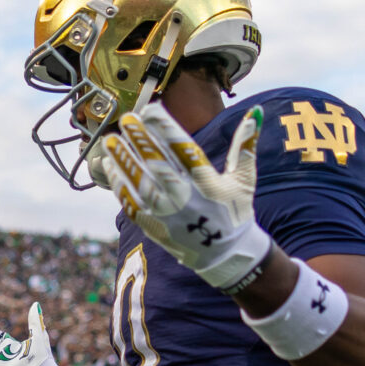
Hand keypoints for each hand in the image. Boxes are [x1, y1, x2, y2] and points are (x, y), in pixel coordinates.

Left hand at [99, 105, 271, 291]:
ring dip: (124, 161)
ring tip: (110, 140)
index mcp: (208, 183)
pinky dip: (119, 184)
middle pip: (159, 167)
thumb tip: (256, 112)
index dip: (166, 129)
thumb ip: (246, 144)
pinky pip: (132, 204)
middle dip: (141, 141)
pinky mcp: (154, 228)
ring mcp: (168, 215)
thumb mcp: (244, 178)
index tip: (151, 109)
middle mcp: (186, 199)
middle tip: (127, 119)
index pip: (184, 151)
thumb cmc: (235, 211)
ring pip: (141, 184)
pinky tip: (109, 164)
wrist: (226, 255)